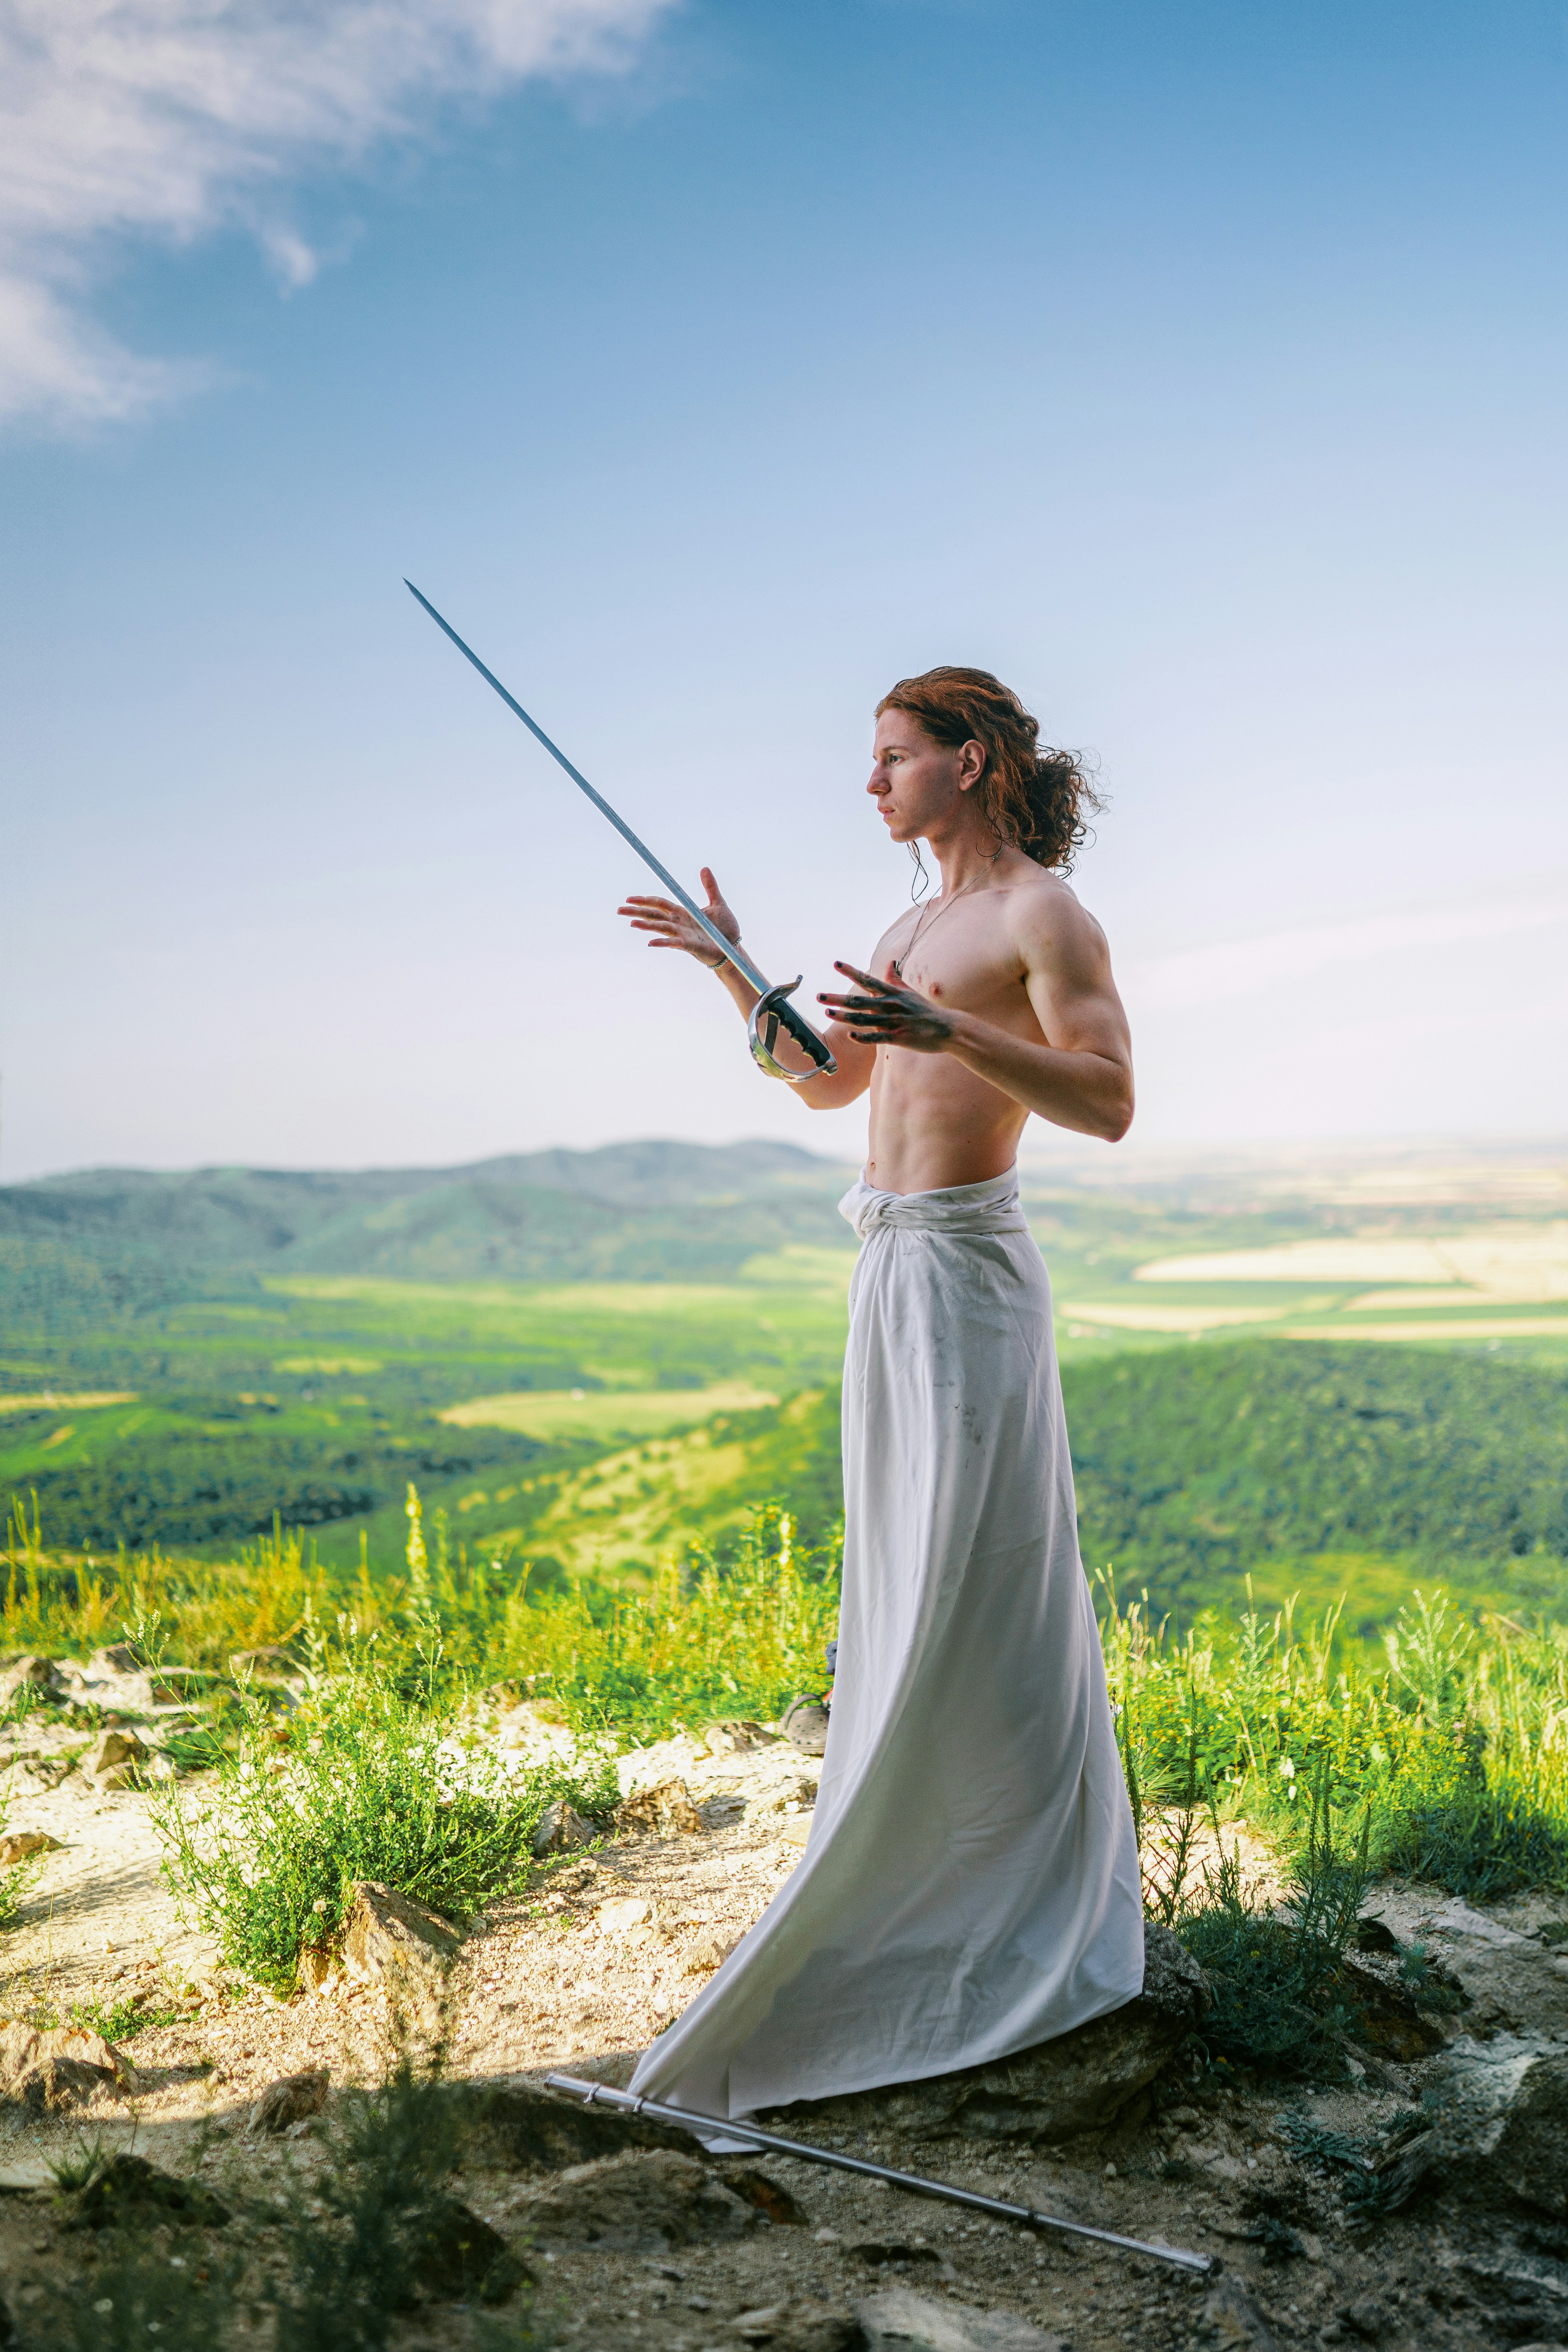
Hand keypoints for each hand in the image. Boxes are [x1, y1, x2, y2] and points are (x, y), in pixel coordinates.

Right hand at [619, 867, 739, 967]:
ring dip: (646, 926)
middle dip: (637, 912)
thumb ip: (710, 887)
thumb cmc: (725, 929)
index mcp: (683, 912)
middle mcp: (679, 923)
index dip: (645, 900)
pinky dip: (663, 943)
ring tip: (631, 923)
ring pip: (661, 928)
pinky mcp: (690, 946)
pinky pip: (674, 943)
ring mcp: (683, 935)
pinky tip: (650, 943)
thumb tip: (704, 868)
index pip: (659, 904)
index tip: (629, 898)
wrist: (734, 947)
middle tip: (619, 910)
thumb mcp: (718, 903)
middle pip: (654, 915)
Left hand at [817, 962, 956, 1051]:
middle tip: (819, 996)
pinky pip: (877, 1037)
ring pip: (864, 1019)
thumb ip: (896, 979)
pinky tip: (850, 1034)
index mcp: (892, 993)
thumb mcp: (910, 993)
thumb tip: (889, 963)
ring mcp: (894, 1021)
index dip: (851, 971)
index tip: (836, 963)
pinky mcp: (898, 1037)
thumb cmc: (925, 1011)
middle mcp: (891, 1005)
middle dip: (837, 998)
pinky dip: (863, 1036)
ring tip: (828, 1012)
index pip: (868, 980)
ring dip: (844, 1016)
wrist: (947, 1029)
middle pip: (859, 1000)